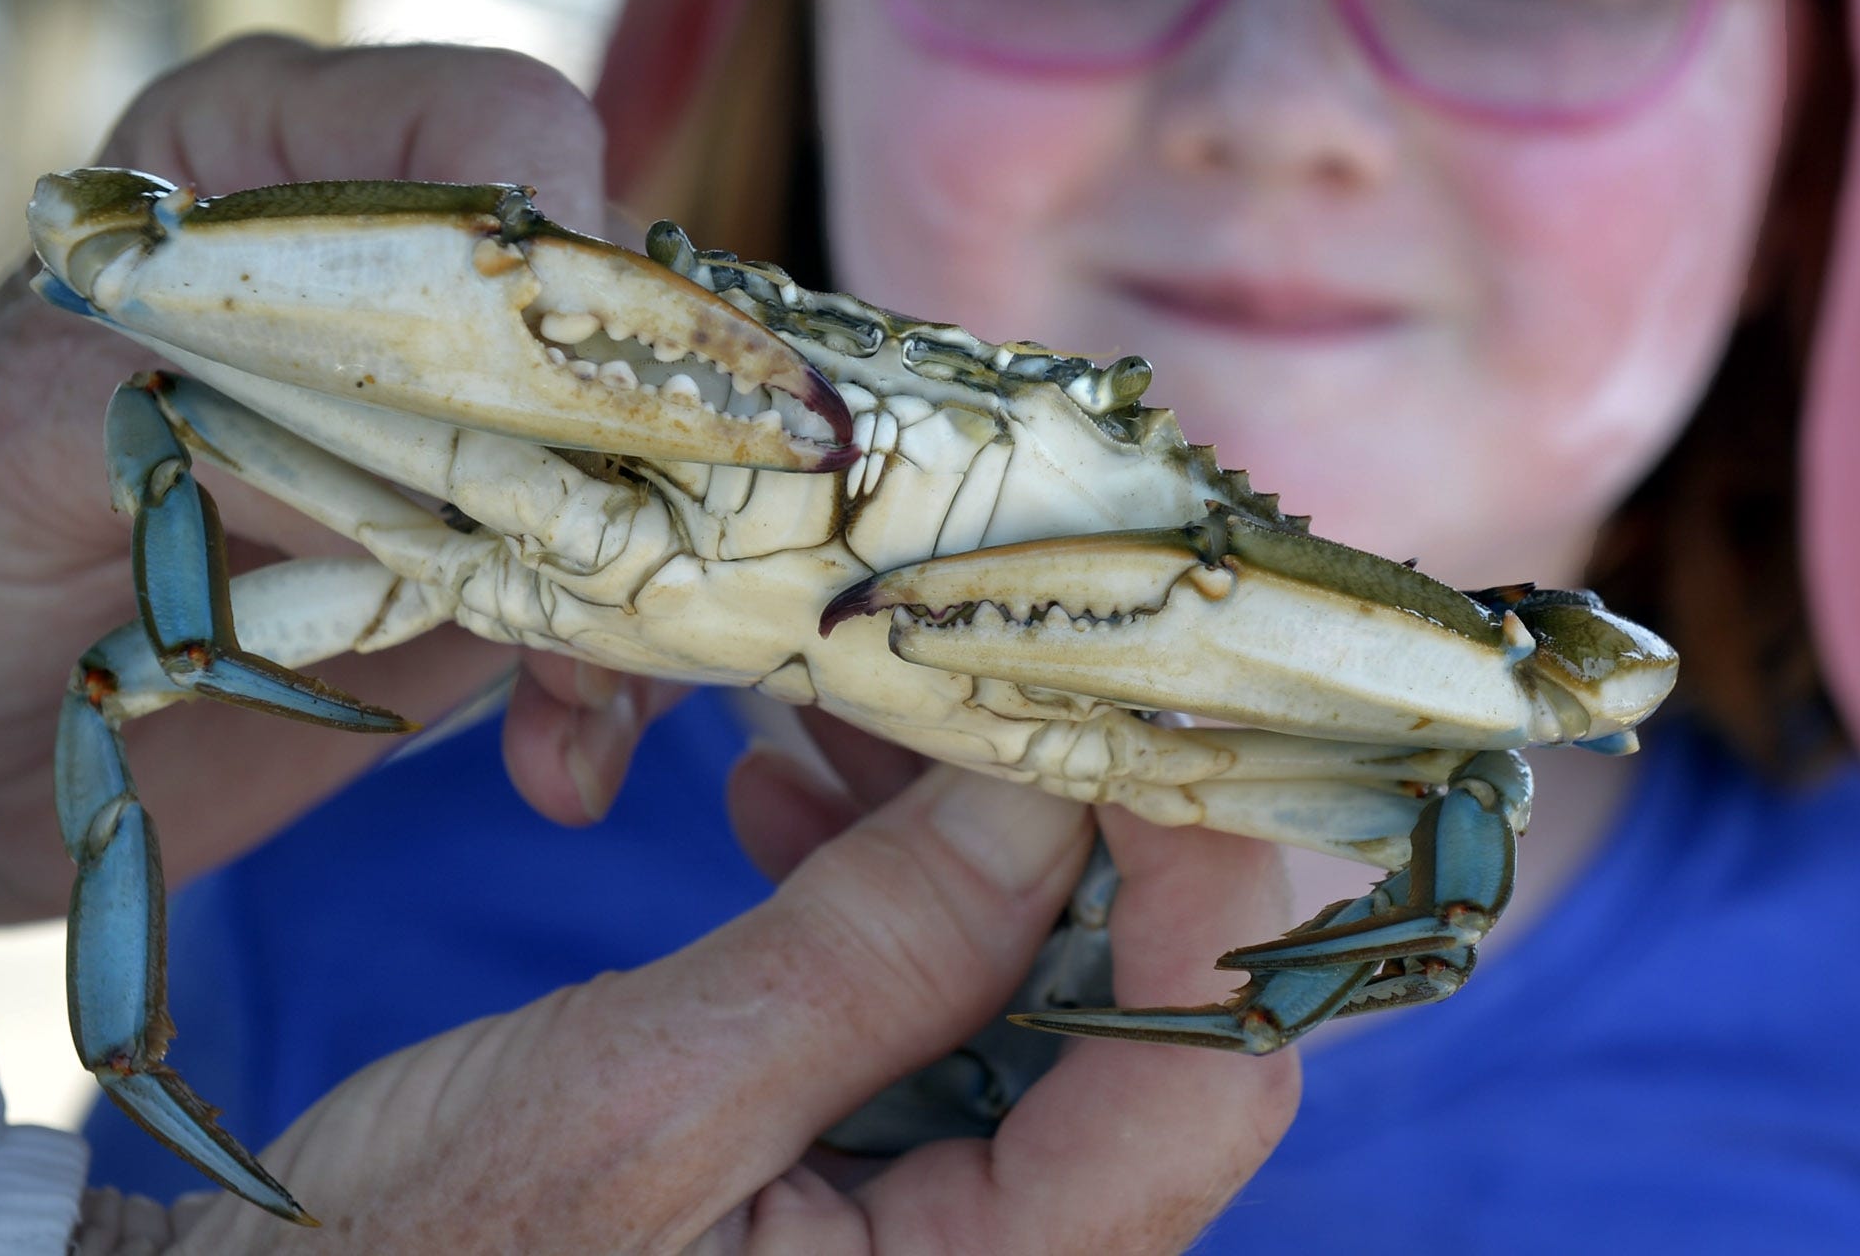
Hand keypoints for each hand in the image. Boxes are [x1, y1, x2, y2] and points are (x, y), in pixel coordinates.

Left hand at [0, 34, 652, 922]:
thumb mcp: (36, 433)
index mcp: (288, 158)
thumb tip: (456, 470)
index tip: (564, 370)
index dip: (561, 232)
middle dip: (648, 451)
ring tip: (574, 716)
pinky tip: (560, 762)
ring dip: (647, 589)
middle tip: (621, 580)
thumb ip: (233, 400)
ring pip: (655, 460)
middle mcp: (411, 270)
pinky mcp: (498, 553)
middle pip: (617, 307)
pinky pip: (616, 592)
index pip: (499, 127)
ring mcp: (472, 420)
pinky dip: (614, 683)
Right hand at [149, 762, 1299, 1254]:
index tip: (1146, 687)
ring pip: (1027, 983)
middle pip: (1136, 1013)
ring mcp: (928, 1220)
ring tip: (837, 712)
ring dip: (952, 832)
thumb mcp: (656, 1099)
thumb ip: (882, 951)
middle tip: (966, 659)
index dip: (1203, 868)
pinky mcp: (857, 1166)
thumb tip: (1058, 785)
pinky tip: (782, 800)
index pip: (1200, 1075)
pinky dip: (877, 889)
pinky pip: (928, 1003)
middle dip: (1061, 817)